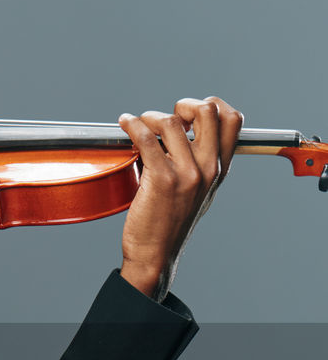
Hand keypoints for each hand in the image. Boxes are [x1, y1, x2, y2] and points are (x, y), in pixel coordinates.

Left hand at [118, 96, 242, 299]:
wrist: (155, 255)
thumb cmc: (170, 224)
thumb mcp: (198, 193)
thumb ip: (201, 165)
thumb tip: (185, 133)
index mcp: (219, 170)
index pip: (233, 120)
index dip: (212, 105)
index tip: (190, 113)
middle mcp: (208, 168)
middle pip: (208, 110)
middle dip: (184, 104)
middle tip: (166, 118)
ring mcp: (186, 174)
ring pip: (171, 121)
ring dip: (150, 117)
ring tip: (139, 126)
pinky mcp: (161, 179)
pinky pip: (146, 138)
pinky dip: (133, 125)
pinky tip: (126, 125)